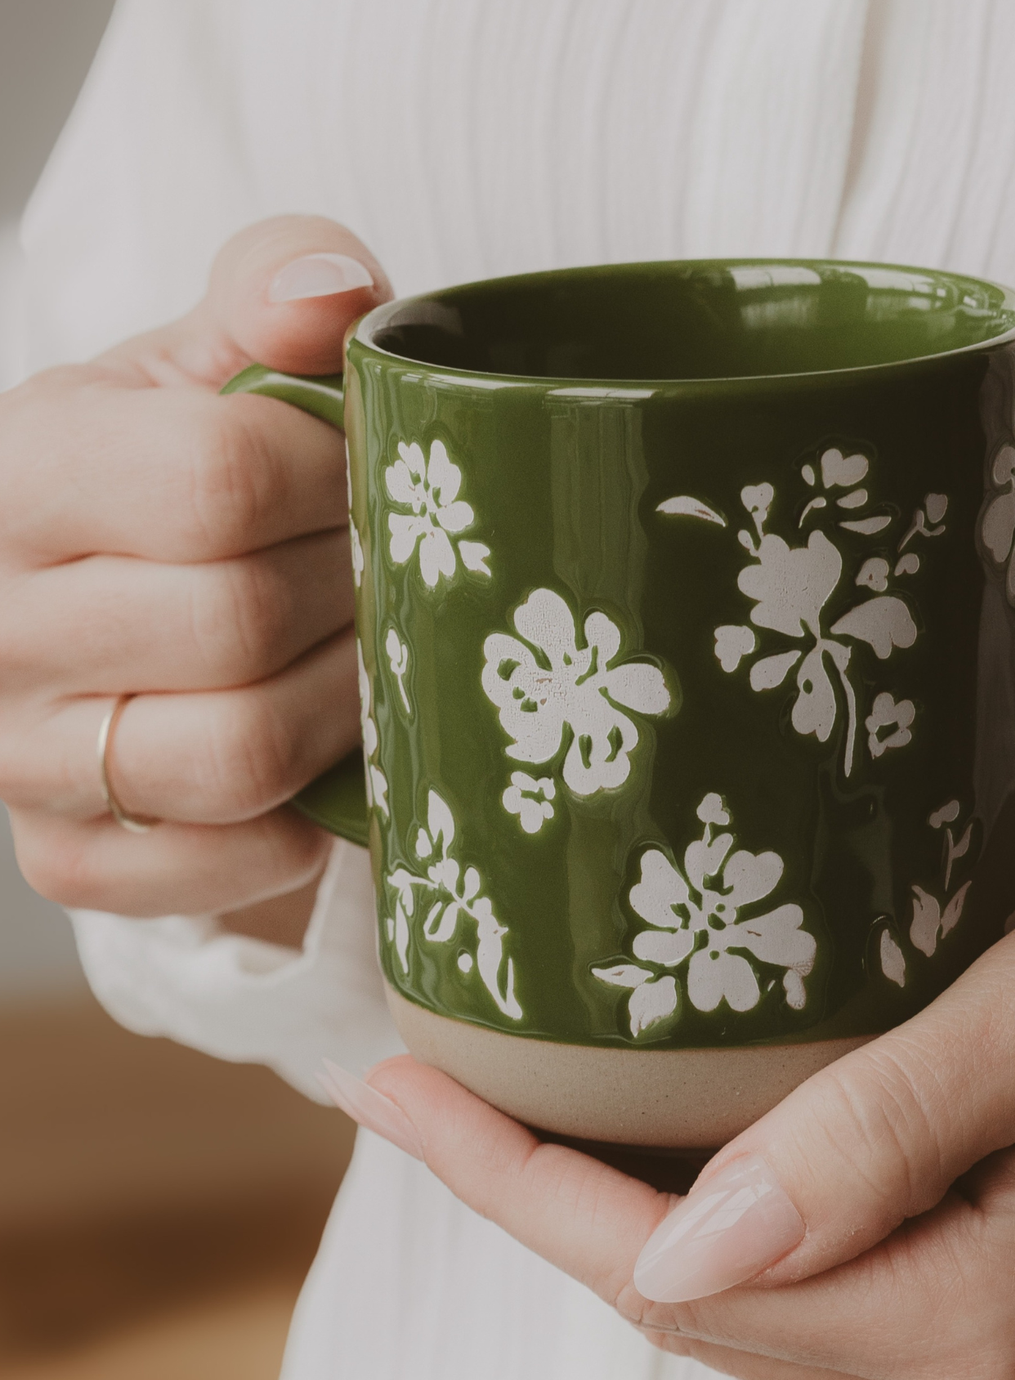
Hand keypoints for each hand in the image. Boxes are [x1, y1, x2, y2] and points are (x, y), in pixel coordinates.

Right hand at [0, 216, 390, 921]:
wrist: (131, 606)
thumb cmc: (189, 478)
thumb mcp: (221, 363)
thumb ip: (276, 291)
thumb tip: (327, 295)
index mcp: (26, 472)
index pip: (219, 479)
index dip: (337, 480)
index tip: (368, 479)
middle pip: (244, 622)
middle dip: (356, 597)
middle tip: (389, 578)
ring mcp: (24, 757)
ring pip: (241, 755)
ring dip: (346, 709)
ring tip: (370, 661)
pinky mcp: (74, 855)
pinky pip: (220, 864)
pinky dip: (300, 825)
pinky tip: (320, 765)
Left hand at [361, 818, 1014, 1379]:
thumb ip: (885, 1132)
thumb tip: (684, 1248)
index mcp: (981, 1315)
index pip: (677, 1267)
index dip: (516, 1182)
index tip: (401, 1089)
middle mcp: (979, 1379)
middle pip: (688, 1297)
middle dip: (532, 1195)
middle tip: (419, 1080)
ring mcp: (990, 1363)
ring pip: (736, 1299)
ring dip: (603, 1207)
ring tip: (496, 1105)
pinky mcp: (994, 1311)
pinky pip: (803, 1281)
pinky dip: (700, 1215)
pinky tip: (642, 1143)